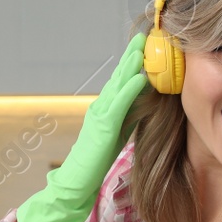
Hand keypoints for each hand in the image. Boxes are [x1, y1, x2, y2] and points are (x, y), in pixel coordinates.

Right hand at [16, 33, 149, 221]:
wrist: (75, 184)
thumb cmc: (95, 163)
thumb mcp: (118, 135)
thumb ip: (129, 118)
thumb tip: (146, 104)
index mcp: (105, 110)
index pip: (121, 82)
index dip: (133, 64)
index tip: (147, 48)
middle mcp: (100, 107)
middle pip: (118, 77)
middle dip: (132, 56)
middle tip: (146, 37)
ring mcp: (99, 116)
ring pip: (117, 85)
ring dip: (131, 65)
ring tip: (144, 48)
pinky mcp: (102, 128)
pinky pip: (118, 104)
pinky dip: (129, 89)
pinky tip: (140, 78)